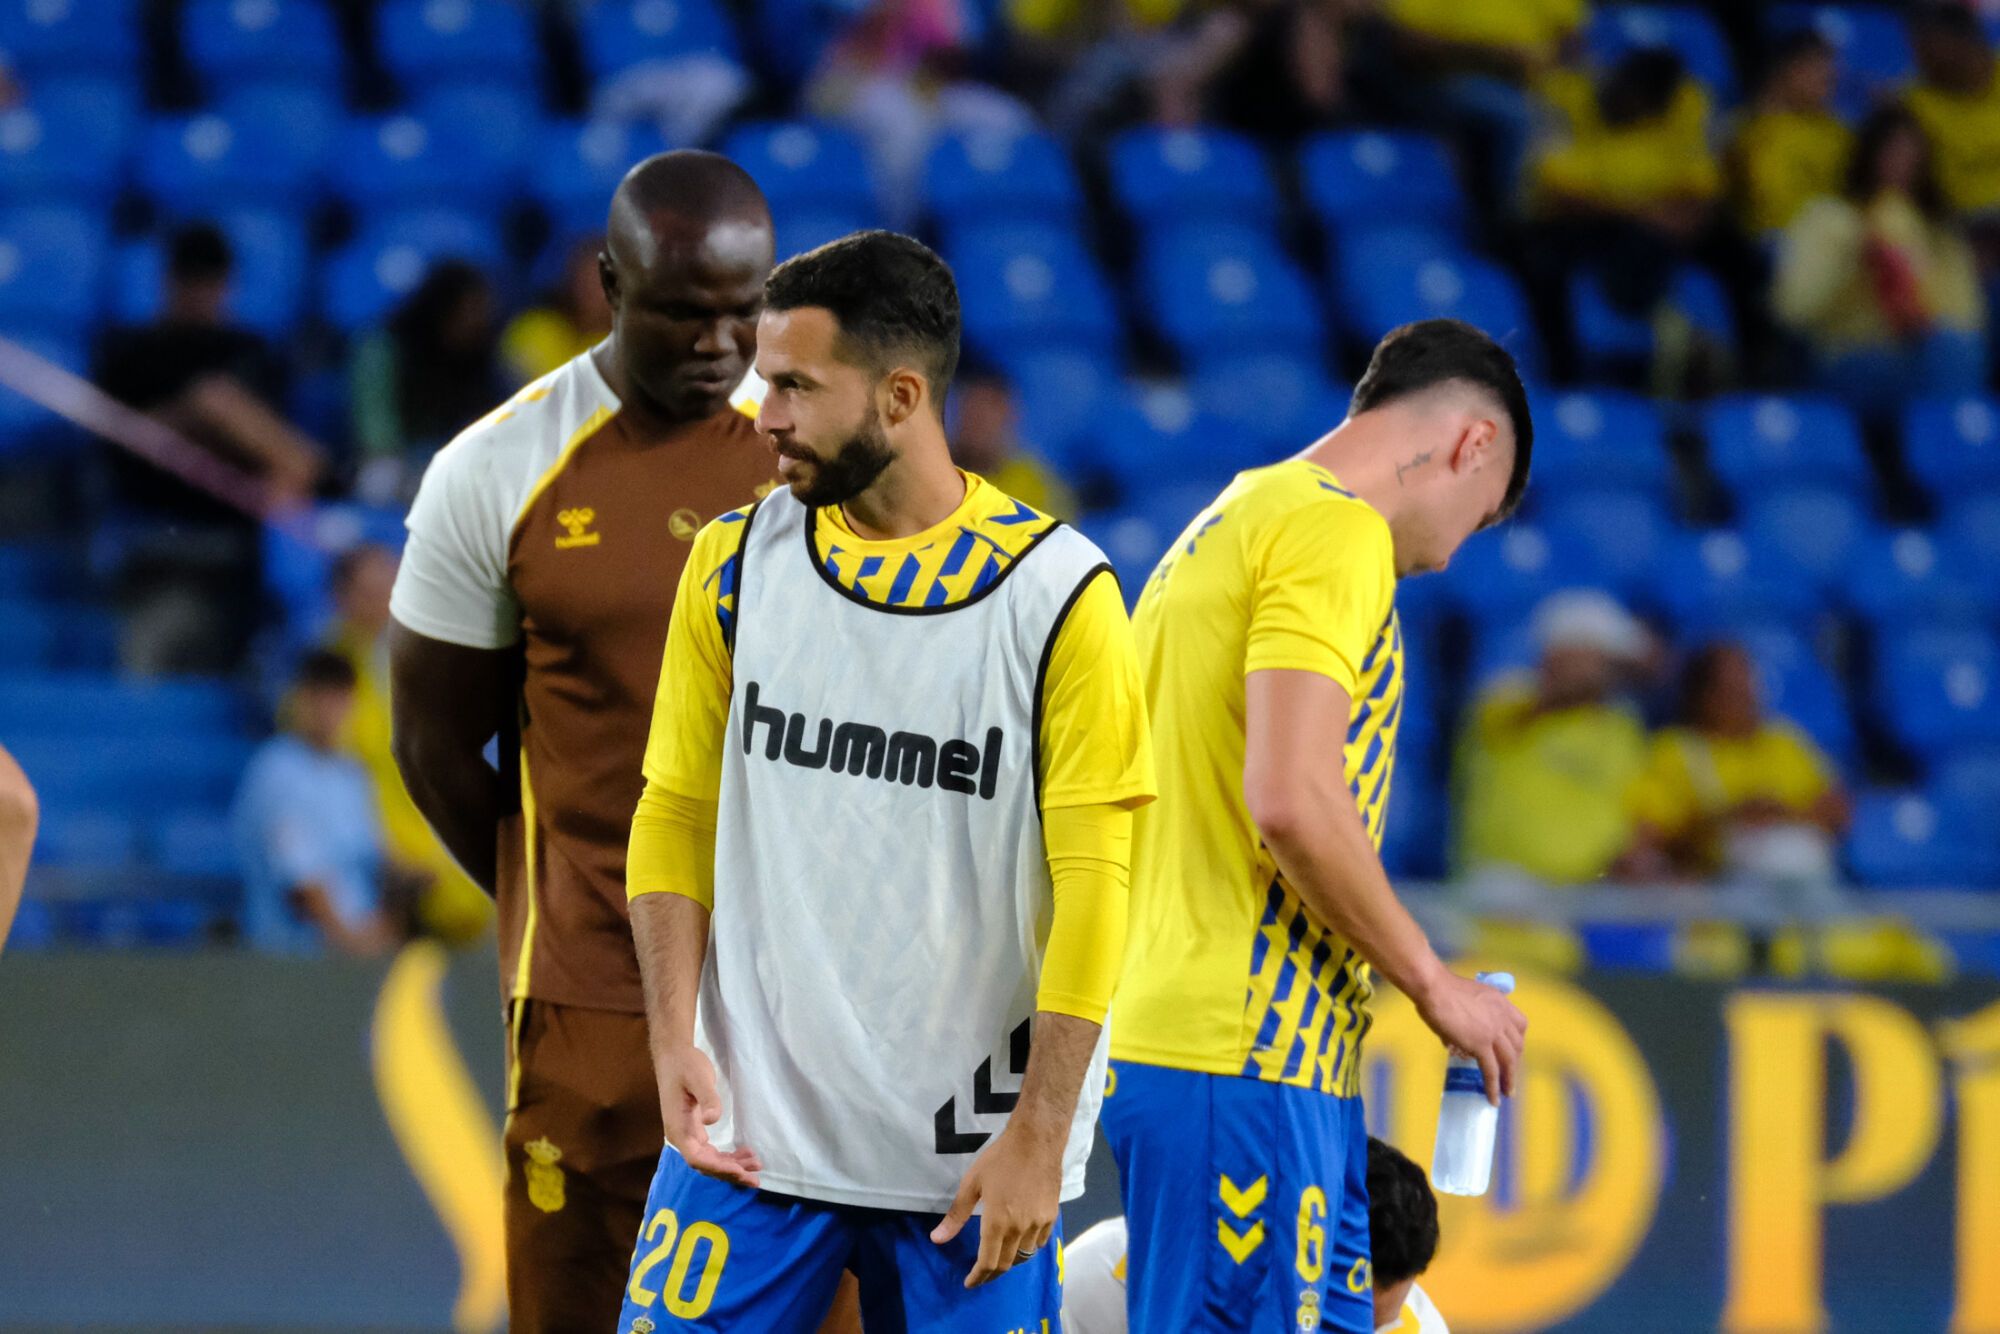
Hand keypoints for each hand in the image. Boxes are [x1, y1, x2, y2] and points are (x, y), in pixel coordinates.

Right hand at [657, 1045, 761, 1187]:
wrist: (673, 1055)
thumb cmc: (685, 1065)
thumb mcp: (699, 1078)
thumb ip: (707, 1099)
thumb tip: (711, 1121)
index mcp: (678, 1128)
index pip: (697, 1158)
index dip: (718, 1167)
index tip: (739, 1170)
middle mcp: (680, 1136)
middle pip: (705, 1165)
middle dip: (730, 1173)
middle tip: (755, 1178)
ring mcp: (686, 1134)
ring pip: (709, 1160)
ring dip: (731, 1166)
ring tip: (755, 1166)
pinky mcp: (693, 1129)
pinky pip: (710, 1151)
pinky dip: (726, 1156)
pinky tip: (743, 1155)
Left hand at [929, 1122, 1061, 1287]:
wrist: (1036, 1141)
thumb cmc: (1000, 1159)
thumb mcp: (972, 1183)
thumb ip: (956, 1215)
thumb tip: (937, 1239)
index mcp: (997, 1223)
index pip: (987, 1262)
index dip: (978, 1277)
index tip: (969, 1282)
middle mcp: (1019, 1229)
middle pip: (1006, 1264)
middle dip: (991, 1274)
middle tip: (981, 1274)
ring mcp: (1038, 1224)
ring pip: (1024, 1255)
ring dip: (1010, 1261)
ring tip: (999, 1257)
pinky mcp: (1051, 1216)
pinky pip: (1039, 1243)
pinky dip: (1027, 1248)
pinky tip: (1020, 1241)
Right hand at [1413, 970, 1526, 1105]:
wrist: (1434, 988)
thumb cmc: (1439, 989)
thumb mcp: (1463, 1000)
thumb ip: (1464, 1018)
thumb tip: (1451, 1042)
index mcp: (1499, 1002)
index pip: (1520, 1024)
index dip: (1518, 1040)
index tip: (1512, 1050)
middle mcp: (1501, 1016)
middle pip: (1517, 1045)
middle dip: (1515, 1062)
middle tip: (1509, 1076)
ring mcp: (1493, 1031)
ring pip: (1509, 1061)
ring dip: (1509, 1079)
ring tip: (1507, 1093)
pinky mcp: (1481, 1044)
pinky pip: (1492, 1070)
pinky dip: (1494, 1087)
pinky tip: (1493, 1099)